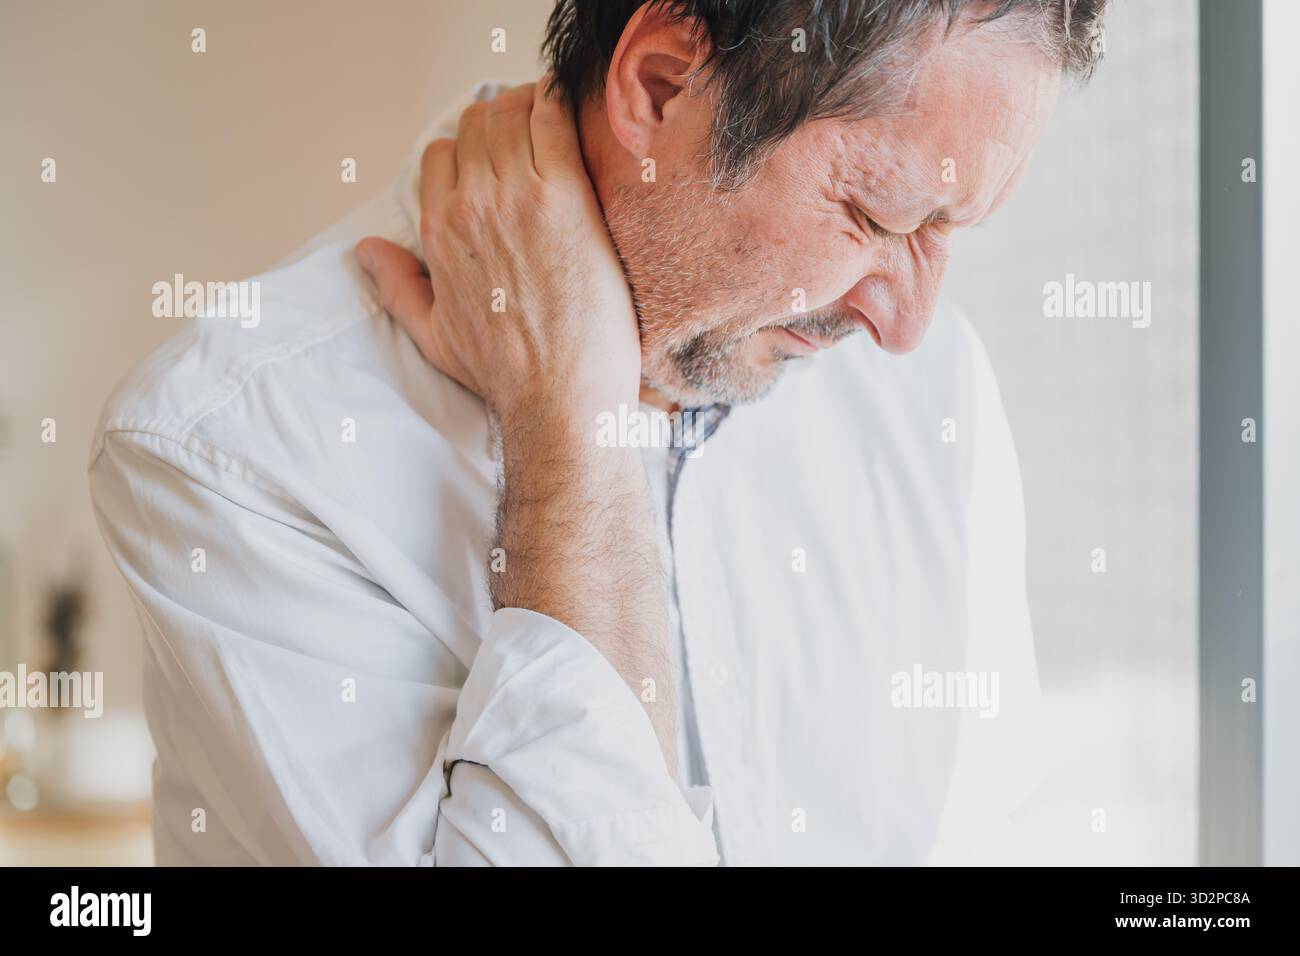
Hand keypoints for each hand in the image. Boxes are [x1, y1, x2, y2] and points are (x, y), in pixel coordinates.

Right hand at [355, 81, 640, 430]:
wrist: (558, 396)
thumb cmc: (505, 375)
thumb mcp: (432, 335)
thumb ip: (397, 286)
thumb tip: (367, 251)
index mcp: (438, 231)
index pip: (440, 153)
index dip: (469, 146)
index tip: (497, 149)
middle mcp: (470, 205)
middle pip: (478, 124)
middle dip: (503, 117)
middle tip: (532, 127)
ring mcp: (516, 196)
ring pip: (512, 115)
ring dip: (531, 105)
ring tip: (553, 114)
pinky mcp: (563, 196)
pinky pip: (553, 120)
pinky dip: (560, 102)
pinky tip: (572, 103)